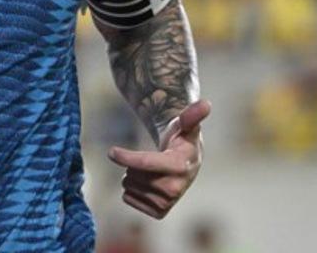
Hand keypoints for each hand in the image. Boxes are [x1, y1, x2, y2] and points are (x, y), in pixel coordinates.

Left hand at [109, 99, 209, 218]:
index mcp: (179, 166)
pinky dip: (132, 189)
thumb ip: (192, 114)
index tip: (111, 152)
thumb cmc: (182, 138)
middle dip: (133, 163)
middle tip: (150, 158)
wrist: (185, 162)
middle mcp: (175, 188)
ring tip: (151, 169)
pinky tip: (147, 183)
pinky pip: (128, 198)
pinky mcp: (159, 212)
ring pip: (128, 185)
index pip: (144, 163)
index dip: (125, 157)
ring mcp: (167, 202)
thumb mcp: (185, 124)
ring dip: (133, 175)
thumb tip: (206, 103)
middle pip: (132, 174)